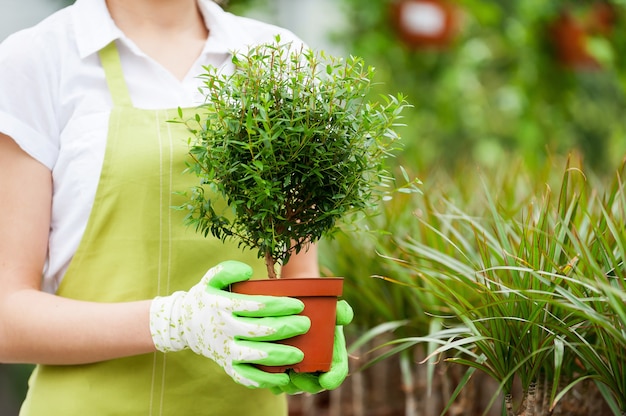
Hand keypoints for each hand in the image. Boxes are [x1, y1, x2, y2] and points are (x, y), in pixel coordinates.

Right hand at [149, 260, 310, 387]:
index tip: (298, 305)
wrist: (186, 325)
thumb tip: (248, 272)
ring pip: (255, 356)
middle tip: (305, 325)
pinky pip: (246, 377)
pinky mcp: (227, 365)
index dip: (280, 306)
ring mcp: (225, 350)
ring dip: (280, 356)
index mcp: (222, 305)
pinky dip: (265, 380)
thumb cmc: (207, 298)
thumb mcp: (212, 279)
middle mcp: (224, 329)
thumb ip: (227, 270)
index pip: (256, 306)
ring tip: (299, 354)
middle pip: (260, 331)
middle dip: (286, 328)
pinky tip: (283, 379)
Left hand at [270, 299, 353, 394]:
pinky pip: (276, 385)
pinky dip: (272, 381)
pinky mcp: (280, 375)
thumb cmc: (316, 312)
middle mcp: (316, 370)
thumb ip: (341, 311)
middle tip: (294, 375)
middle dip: (304, 385)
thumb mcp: (328, 310)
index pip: (336, 374)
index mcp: (332, 357)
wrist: (292, 314)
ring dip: (286, 384)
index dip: (333, 379)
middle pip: (312, 386)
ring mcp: (298, 374)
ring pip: (292, 387)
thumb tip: (344, 317)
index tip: (326, 380)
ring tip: (277, 370)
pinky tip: (267, 372)